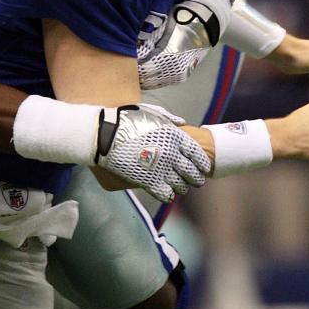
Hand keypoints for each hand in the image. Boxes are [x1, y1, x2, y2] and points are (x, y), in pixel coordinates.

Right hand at [95, 102, 210, 200]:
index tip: (203, 168)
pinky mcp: (148, 181)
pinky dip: (168, 195)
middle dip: (196, 179)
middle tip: (196, 182)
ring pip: (181, 186)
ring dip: (182, 188)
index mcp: (175, 136)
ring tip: (181, 188)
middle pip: (192, 172)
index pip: (198, 154)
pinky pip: (166, 194)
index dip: (202, 163)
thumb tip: (183, 123)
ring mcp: (161, 168)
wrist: (106, 134)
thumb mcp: (152, 112)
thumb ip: (170, 118)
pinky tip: (167, 194)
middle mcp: (172, 153)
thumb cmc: (127, 120)